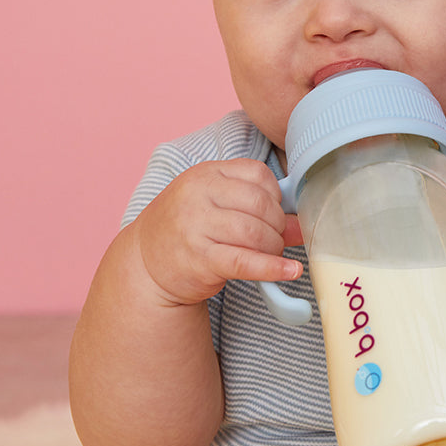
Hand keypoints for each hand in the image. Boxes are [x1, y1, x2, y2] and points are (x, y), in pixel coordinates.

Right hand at [132, 159, 302, 305]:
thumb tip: (299, 225)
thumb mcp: (215, 206)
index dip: (276, 195)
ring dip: (274, 246)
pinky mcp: (199, 260)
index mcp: (205, 174)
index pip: (257, 174)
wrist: (145, 263)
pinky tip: (289, 271)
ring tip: (273, 254)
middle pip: (260, 204)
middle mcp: (197, 195)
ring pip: (255, 232)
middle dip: (278, 224)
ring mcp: (195, 227)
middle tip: (277, 238)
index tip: (276, 212)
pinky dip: (273, 268)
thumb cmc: (186, 229)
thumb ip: (255, 207)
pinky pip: (245, 261)